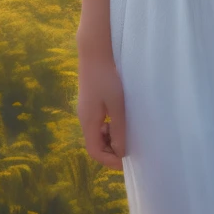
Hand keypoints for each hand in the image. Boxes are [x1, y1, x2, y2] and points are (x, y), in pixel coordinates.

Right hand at [76, 48, 126, 169]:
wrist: (95, 52)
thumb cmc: (107, 77)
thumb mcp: (117, 104)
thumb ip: (119, 129)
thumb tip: (121, 152)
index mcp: (89, 122)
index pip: (95, 152)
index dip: (110, 161)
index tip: (126, 161)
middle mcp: (84, 119)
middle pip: (95, 145)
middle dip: (111, 151)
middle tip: (129, 146)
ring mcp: (86, 110)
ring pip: (96, 135)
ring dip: (110, 139)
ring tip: (126, 132)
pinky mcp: (90, 102)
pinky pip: (98, 124)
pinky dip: (108, 128)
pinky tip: (119, 119)